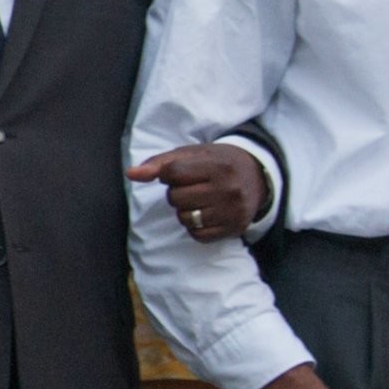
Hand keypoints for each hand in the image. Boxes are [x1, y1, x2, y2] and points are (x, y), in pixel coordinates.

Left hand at [129, 142, 270, 244]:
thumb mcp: (192, 154)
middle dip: (177, 193)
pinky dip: (195, 226)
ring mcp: (233, 211)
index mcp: (217, 165)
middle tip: (193, 186)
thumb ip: (159, 163)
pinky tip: (207, 213)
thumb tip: (131, 174)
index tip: (179, 173)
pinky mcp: (234, 228)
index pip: (172, 173)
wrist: (257, 176)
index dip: (168, 175)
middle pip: (176, 198)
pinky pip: (197, 235)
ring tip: (200, 199)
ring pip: (185, 218)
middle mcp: (228, 189)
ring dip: (185, 210)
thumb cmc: (217, 162)